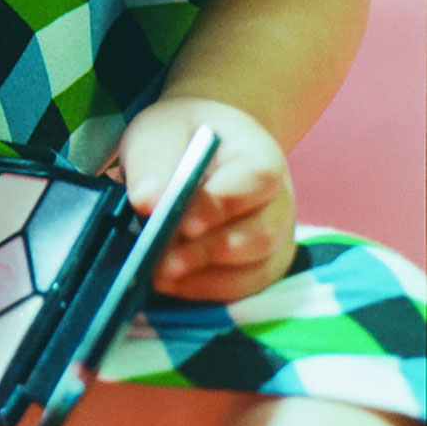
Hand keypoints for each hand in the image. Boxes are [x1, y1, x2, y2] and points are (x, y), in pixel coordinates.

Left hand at [116, 98, 298, 302]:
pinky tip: (172, 287)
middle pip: (260, 234)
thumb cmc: (182, 137)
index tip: (183, 224)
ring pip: (256, 269)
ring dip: (206, 278)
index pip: (255, 180)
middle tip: (161, 262)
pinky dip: (208, 292)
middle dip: (208, 252)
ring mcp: (277, 237)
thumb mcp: (159, 133)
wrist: (201, 146)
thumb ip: (152, 163)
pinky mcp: (262, 266)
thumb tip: (147, 201)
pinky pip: (245, 289)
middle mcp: (279, 200)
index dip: (221, 205)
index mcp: (260, 154)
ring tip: (160, 276)